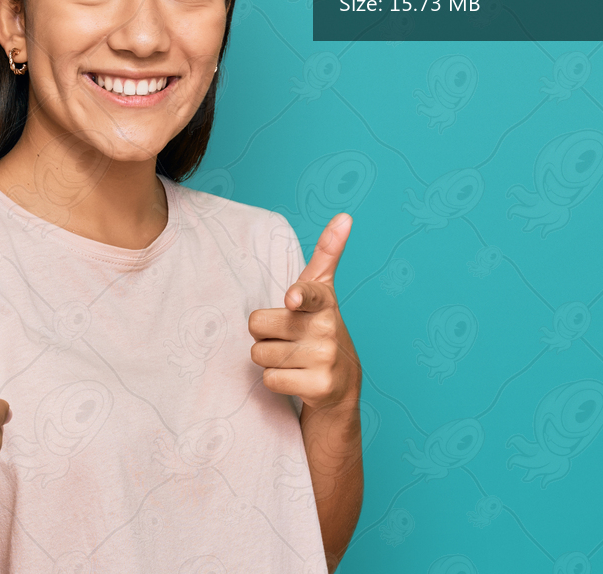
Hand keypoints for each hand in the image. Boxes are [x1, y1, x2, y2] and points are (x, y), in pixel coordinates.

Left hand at [248, 213, 360, 411]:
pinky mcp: (318, 387)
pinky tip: (295, 378)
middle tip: (287, 337)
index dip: (298, 296)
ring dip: (269, 358)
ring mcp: (324, 359)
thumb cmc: (319, 328)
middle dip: (264, 333)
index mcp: (323, 301)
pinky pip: (268, 379)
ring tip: (293, 358)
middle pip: (257, 324)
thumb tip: (345, 215)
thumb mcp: (322, 291)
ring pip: (260, 354)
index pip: (308, 293)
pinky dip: (275, 380)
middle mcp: (326, 329)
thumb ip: (327, 253)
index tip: (292, 299)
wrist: (341, 385)